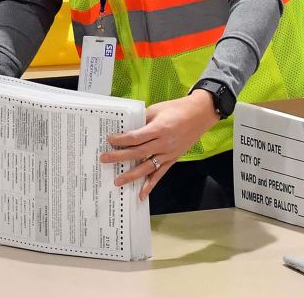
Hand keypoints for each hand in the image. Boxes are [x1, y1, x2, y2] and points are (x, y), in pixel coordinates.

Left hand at [100, 91, 219, 199]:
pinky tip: (142, 194)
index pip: (136, 137)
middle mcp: (164, 143)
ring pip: (148, 167)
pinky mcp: (173, 159)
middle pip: (138, 153)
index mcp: (159, 129)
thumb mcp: (156, 109)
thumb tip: (126, 129)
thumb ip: (142, 120)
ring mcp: (169, 153)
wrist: (199, 114)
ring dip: (132, 175)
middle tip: (104, 160)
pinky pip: (160, 174)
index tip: (109, 140)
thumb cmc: (176, 109)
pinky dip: (151, 184)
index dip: (121, 140)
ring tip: (118, 181)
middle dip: (120, 157)